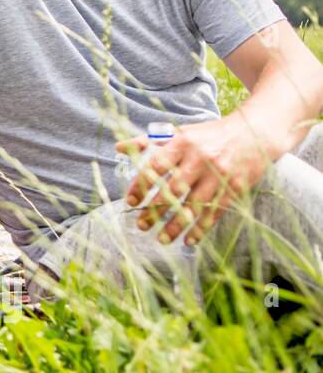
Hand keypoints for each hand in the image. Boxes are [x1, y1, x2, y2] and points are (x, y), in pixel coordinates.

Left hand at [116, 115, 271, 245]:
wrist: (254, 132)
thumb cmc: (209, 134)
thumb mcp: (180, 132)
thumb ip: (148, 141)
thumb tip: (119, 147)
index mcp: (183, 143)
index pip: (156, 166)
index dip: (142, 185)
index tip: (130, 201)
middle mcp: (200, 159)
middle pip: (174, 189)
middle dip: (156, 210)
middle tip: (141, 225)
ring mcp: (220, 175)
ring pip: (195, 204)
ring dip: (177, 224)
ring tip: (161, 239)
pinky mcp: (236, 187)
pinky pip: (216, 212)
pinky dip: (202, 228)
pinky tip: (189, 240)